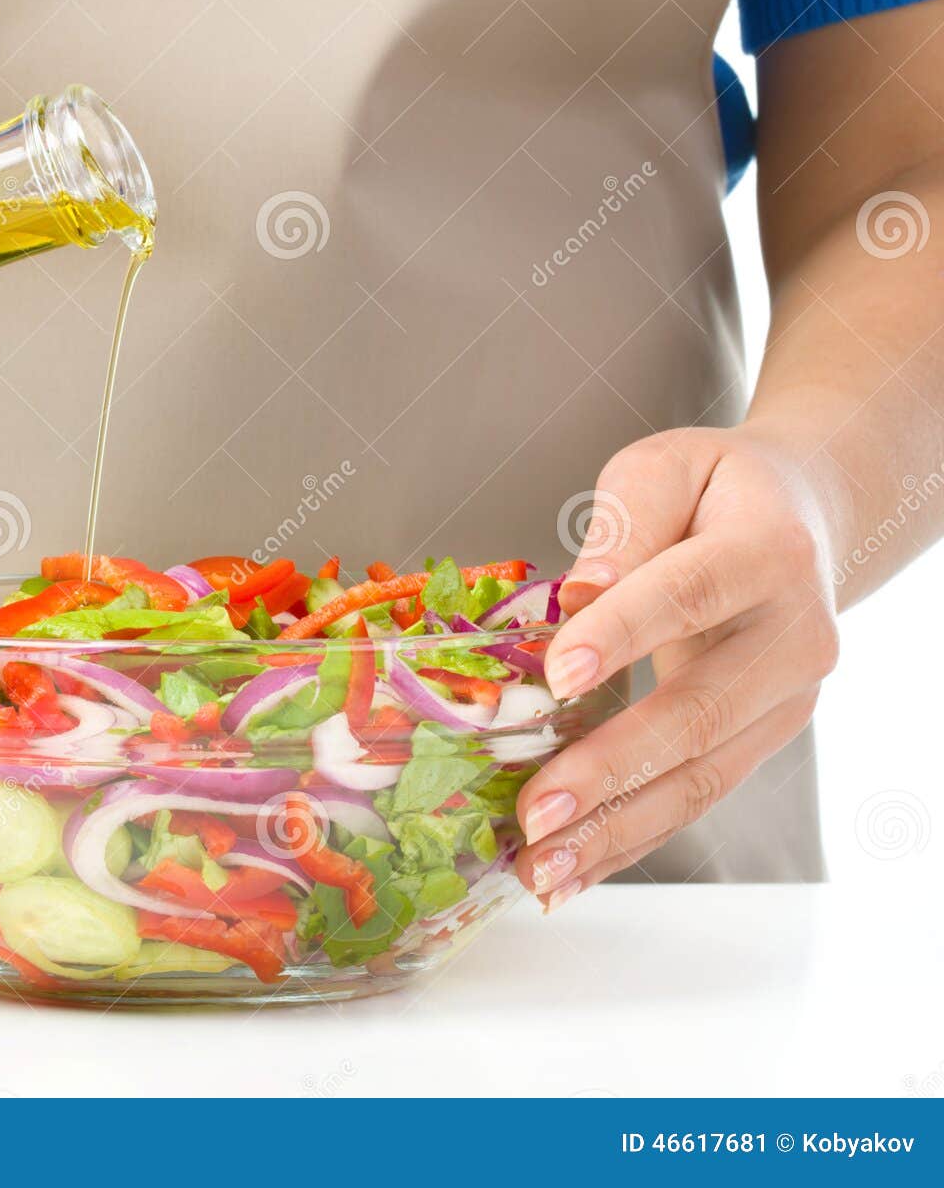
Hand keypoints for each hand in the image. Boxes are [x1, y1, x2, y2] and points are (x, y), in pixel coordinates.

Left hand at [514, 424, 839, 908]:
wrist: (805, 521)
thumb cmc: (716, 491)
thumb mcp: (666, 469)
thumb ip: (625, 522)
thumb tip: (581, 592)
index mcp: (766, 553)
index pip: (687, 595)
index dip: (622, 635)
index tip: (557, 674)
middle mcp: (793, 638)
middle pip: (698, 712)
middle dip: (611, 769)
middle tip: (535, 812)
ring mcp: (786, 700)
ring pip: (701, 777)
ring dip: (615, 829)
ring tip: (542, 869)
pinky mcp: (763, 739)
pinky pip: (697, 795)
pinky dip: (631, 838)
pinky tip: (573, 871)